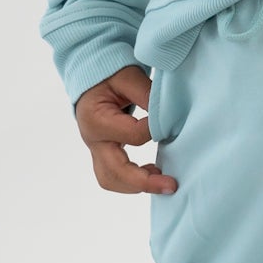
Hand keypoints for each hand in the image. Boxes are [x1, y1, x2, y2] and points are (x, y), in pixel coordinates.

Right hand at [73, 64, 177, 194]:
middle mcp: (92, 139)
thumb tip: (170, 118)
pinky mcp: (101, 154)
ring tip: (163, 182)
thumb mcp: (129, 77)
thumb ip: (148, 96)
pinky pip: (113, 176)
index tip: (171, 121)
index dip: (155, 131)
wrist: (92, 78)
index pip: (132, 135)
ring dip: (136, 186)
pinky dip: (132, 181)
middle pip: (114, 172)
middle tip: (171, 185)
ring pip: (110, 180)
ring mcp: (95, 149)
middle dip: (143, 182)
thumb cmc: (111, 76)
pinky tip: (153, 172)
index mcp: (96, 118)